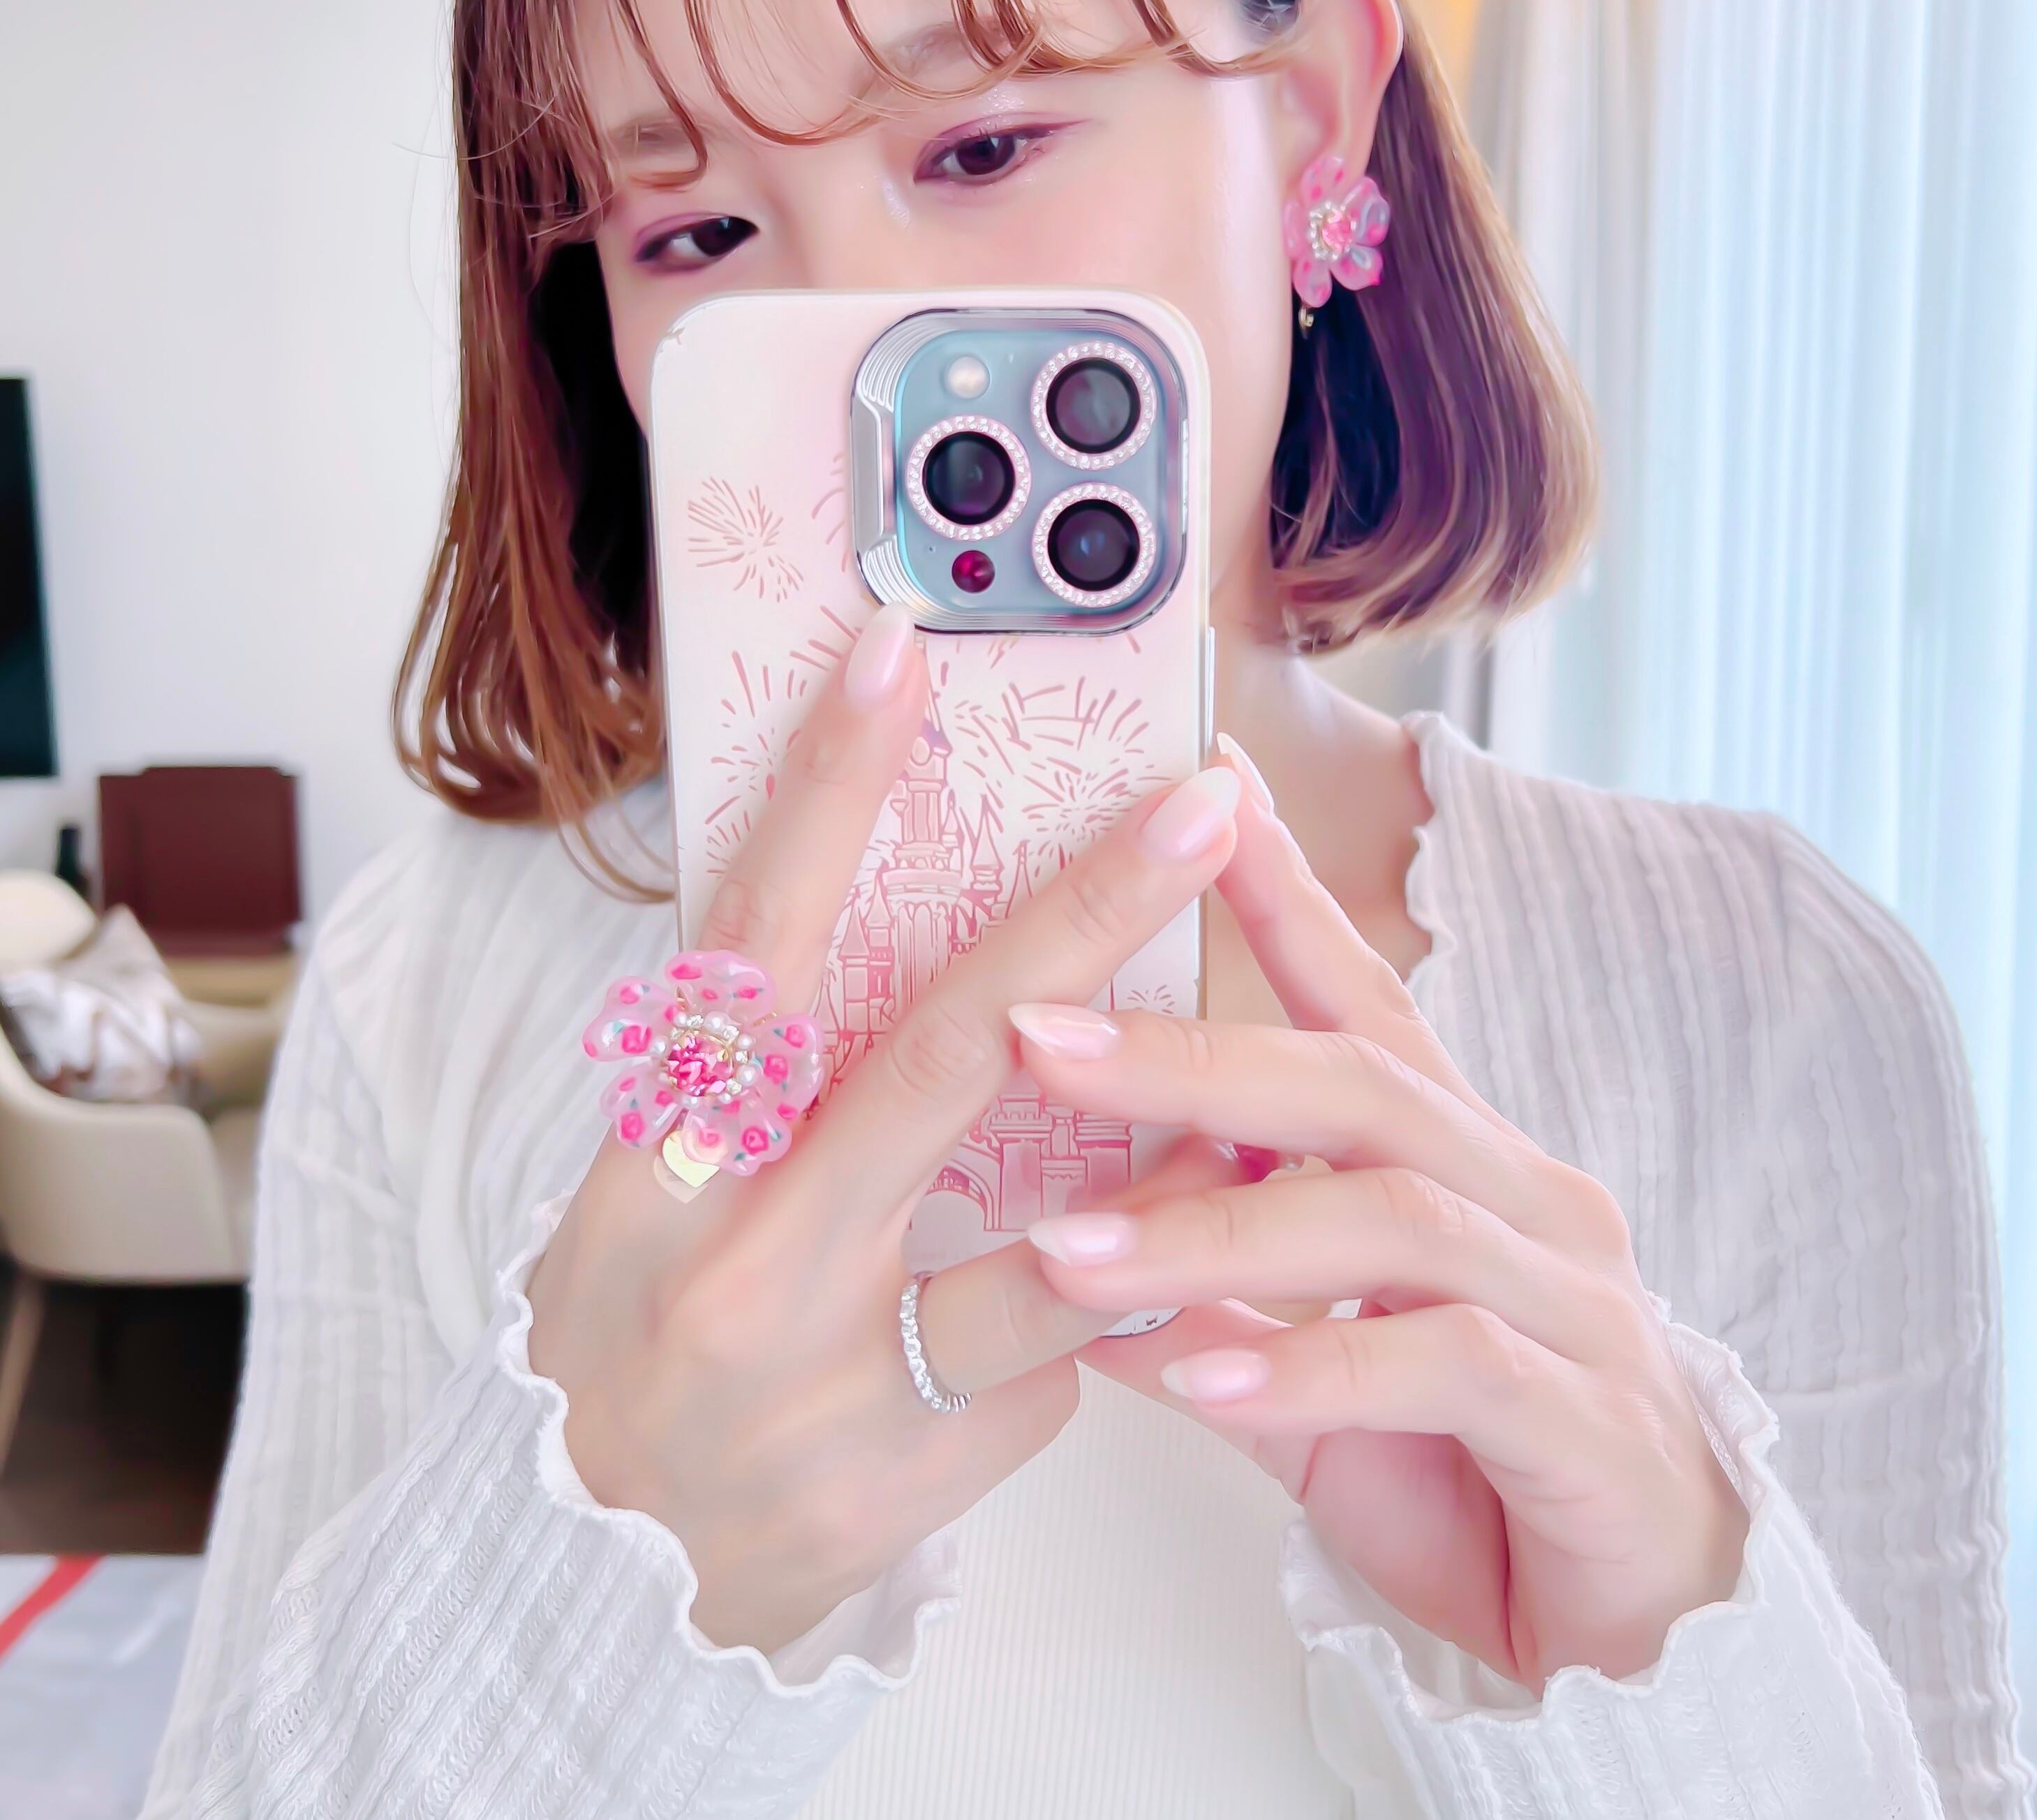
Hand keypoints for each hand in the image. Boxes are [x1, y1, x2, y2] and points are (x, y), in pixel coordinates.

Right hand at [525, 603, 1249, 1654]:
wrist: (564, 1603)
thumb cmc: (621, 1352)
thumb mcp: (640, 1203)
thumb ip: (747, 1088)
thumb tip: (867, 926)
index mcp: (656, 1165)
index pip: (748, 946)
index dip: (822, 797)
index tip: (896, 659)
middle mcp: (734, 1261)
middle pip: (941, 1058)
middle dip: (1084, 916)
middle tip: (1197, 803)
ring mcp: (820, 1384)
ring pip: (1058, 1241)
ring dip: (1167, 1173)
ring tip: (1245, 1125)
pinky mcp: (896, 1490)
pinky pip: (1049, 1373)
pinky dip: (1081, 1328)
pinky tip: (1066, 1333)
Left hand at [1011, 755, 1749, 1689]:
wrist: (1657, 1633)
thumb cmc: (1476, 1473)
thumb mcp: (1316, 1379)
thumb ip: (1216, 1310)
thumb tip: (1067, 1254)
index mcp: (1459, 1160)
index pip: (1360, 999)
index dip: (1279, 894)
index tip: (1195, 792)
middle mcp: (1522, 1196)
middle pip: (1356, 1086)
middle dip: (1189, 1056)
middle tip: (1034, 1035)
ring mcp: (1569, 1298)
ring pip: (1385, 1216)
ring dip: (1215, 1235)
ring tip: (1066, 1257)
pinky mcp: (1587, 1415)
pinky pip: (1446, 1363)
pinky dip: (1314, 1367)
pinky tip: (1203, 1380)